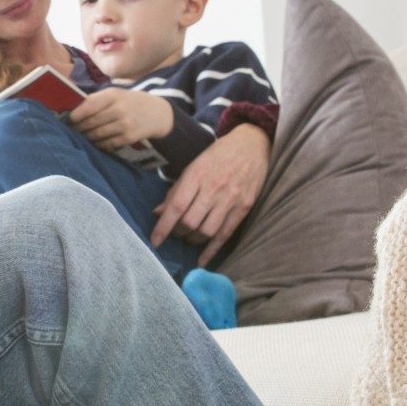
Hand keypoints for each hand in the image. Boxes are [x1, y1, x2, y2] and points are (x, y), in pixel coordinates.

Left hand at [67, 87, 174, 150]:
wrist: (158, 113)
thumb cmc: (130, 102)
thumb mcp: (116, 94)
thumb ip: (97, 100)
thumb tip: (73, 109)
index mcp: (113, 95)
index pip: (88, 105)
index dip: (75, 114)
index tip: (68, 119)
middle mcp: (119, 109)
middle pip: (91, 122)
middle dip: (79, 128)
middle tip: (72, 131)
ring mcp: (125, 124)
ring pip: (97, 134)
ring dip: (87, 137)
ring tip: (82, 137)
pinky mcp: (129, 137)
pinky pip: (108, 144)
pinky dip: (100, 144)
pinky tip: (96, 142)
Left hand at [154, 123, 270, 263]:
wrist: (252, 145)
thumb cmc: (218, 155)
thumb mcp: (193, 166)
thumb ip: (176, 190)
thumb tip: (158, 213)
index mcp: (196, 175)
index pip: (176, 206)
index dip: (163, 227)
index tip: (154, 241)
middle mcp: (213, 189)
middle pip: (190, 222)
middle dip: (178, 233)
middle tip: (175, 233)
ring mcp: (230, 199)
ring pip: (206, 231)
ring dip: (193, 240)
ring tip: (188, 238)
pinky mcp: (244, 207)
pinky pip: (225, 235)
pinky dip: (212, 250)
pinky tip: (202, 261)